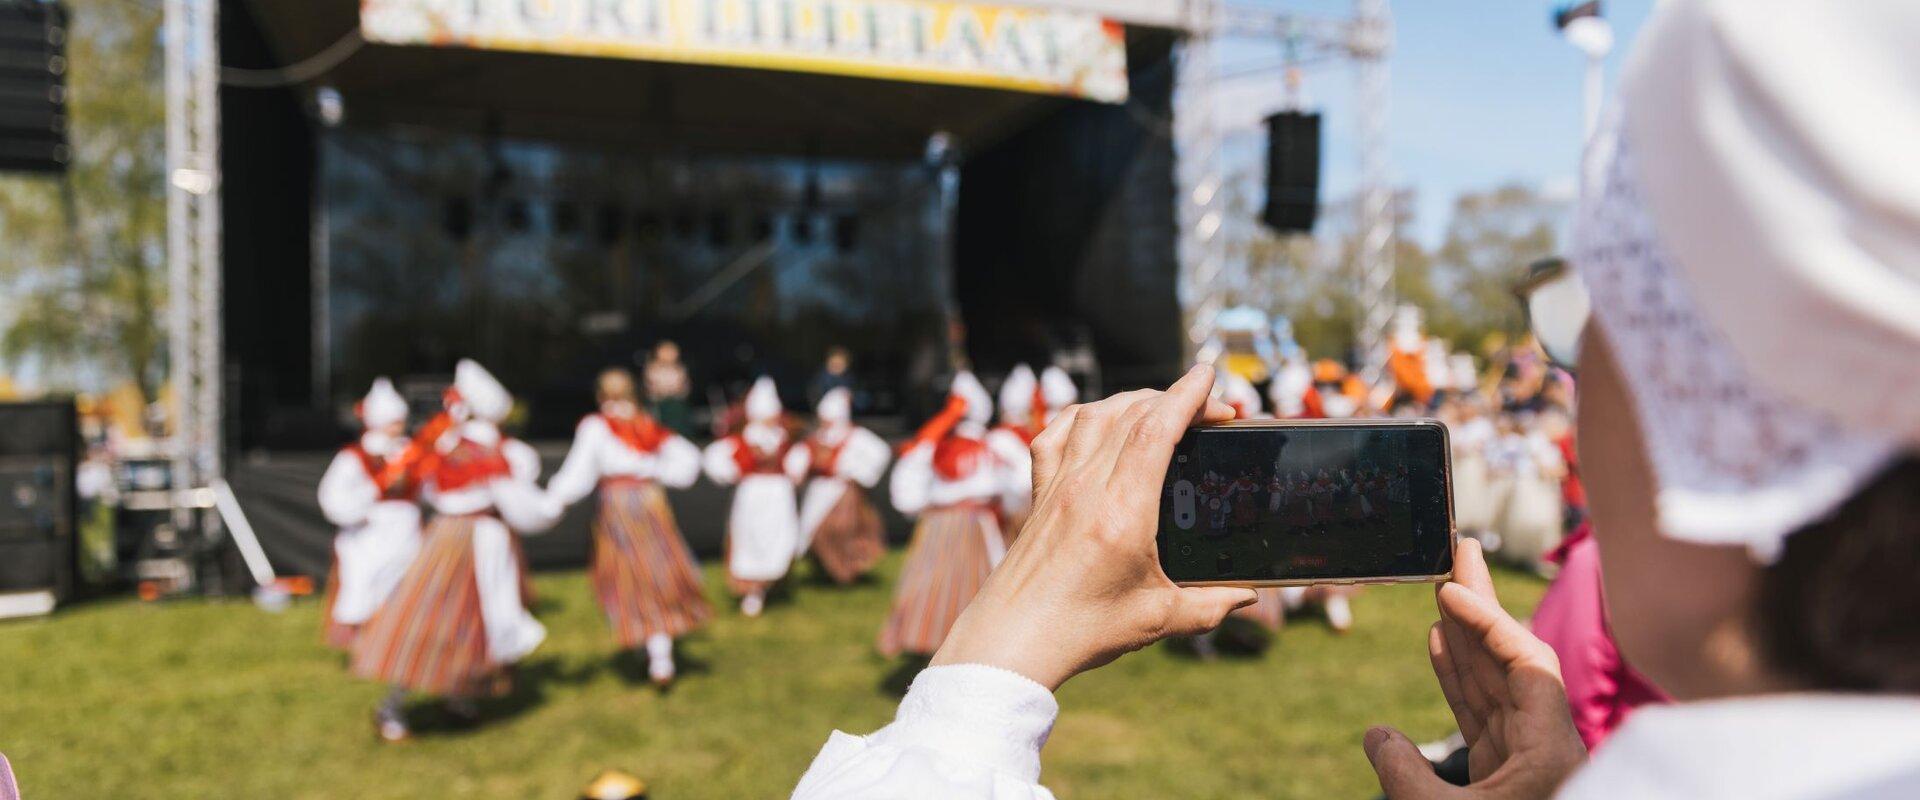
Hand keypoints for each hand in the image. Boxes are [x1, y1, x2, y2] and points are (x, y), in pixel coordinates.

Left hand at [930, 365, 1255, 689]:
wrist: (1011, 641)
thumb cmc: (1081, 631)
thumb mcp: (1158, 619)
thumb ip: (1210, 605)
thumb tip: (1248, 597)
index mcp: (1122, 512)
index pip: (1156, 430)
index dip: (1186, 395)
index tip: (1210, 376)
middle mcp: (1086, 487)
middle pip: (1130, 414)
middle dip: (1174, 398)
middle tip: (1207, 409)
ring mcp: (1056, 486)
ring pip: (1094, 416)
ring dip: (1132, 401)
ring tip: (1162, 410)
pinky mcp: (1038, 496)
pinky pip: (1055, 436)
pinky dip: (1081, 417)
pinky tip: (1096, 420)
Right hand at [1363, 539, 1586, 798]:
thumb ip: (1408, 777)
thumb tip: (1376, 737)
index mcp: (1549, 749)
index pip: (1527, 663)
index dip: (1488, 621)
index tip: (1451, 590)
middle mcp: (1541, 744)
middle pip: (1510, 658)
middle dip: (1482, 605)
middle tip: (1461, 552)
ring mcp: (1522, 757)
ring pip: (1491, 681)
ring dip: (1464, 633)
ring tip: (1443, 586)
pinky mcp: (1503, 773)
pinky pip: (1480, 711)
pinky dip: (1458, 676)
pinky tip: (1440, 643)